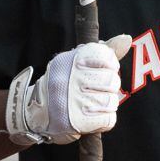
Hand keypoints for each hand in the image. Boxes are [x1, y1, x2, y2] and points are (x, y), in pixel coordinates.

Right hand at [5, 35, 131, 145]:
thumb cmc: (63, 83)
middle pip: (112, 81)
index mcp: (73, 60)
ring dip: (107, 106)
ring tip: (94, 105)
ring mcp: (73, 100)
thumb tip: (126, 39)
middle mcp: (71, 78)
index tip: (102, 71)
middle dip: (109, 88)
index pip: (108, 59)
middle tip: (96, 91)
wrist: (33, 111)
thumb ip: (104, 51)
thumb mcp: (78, 62)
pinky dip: (105, 120)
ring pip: (111, 101)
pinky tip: (94, 117)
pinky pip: (108, 119)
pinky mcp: (76, 121)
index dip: (110, 67)